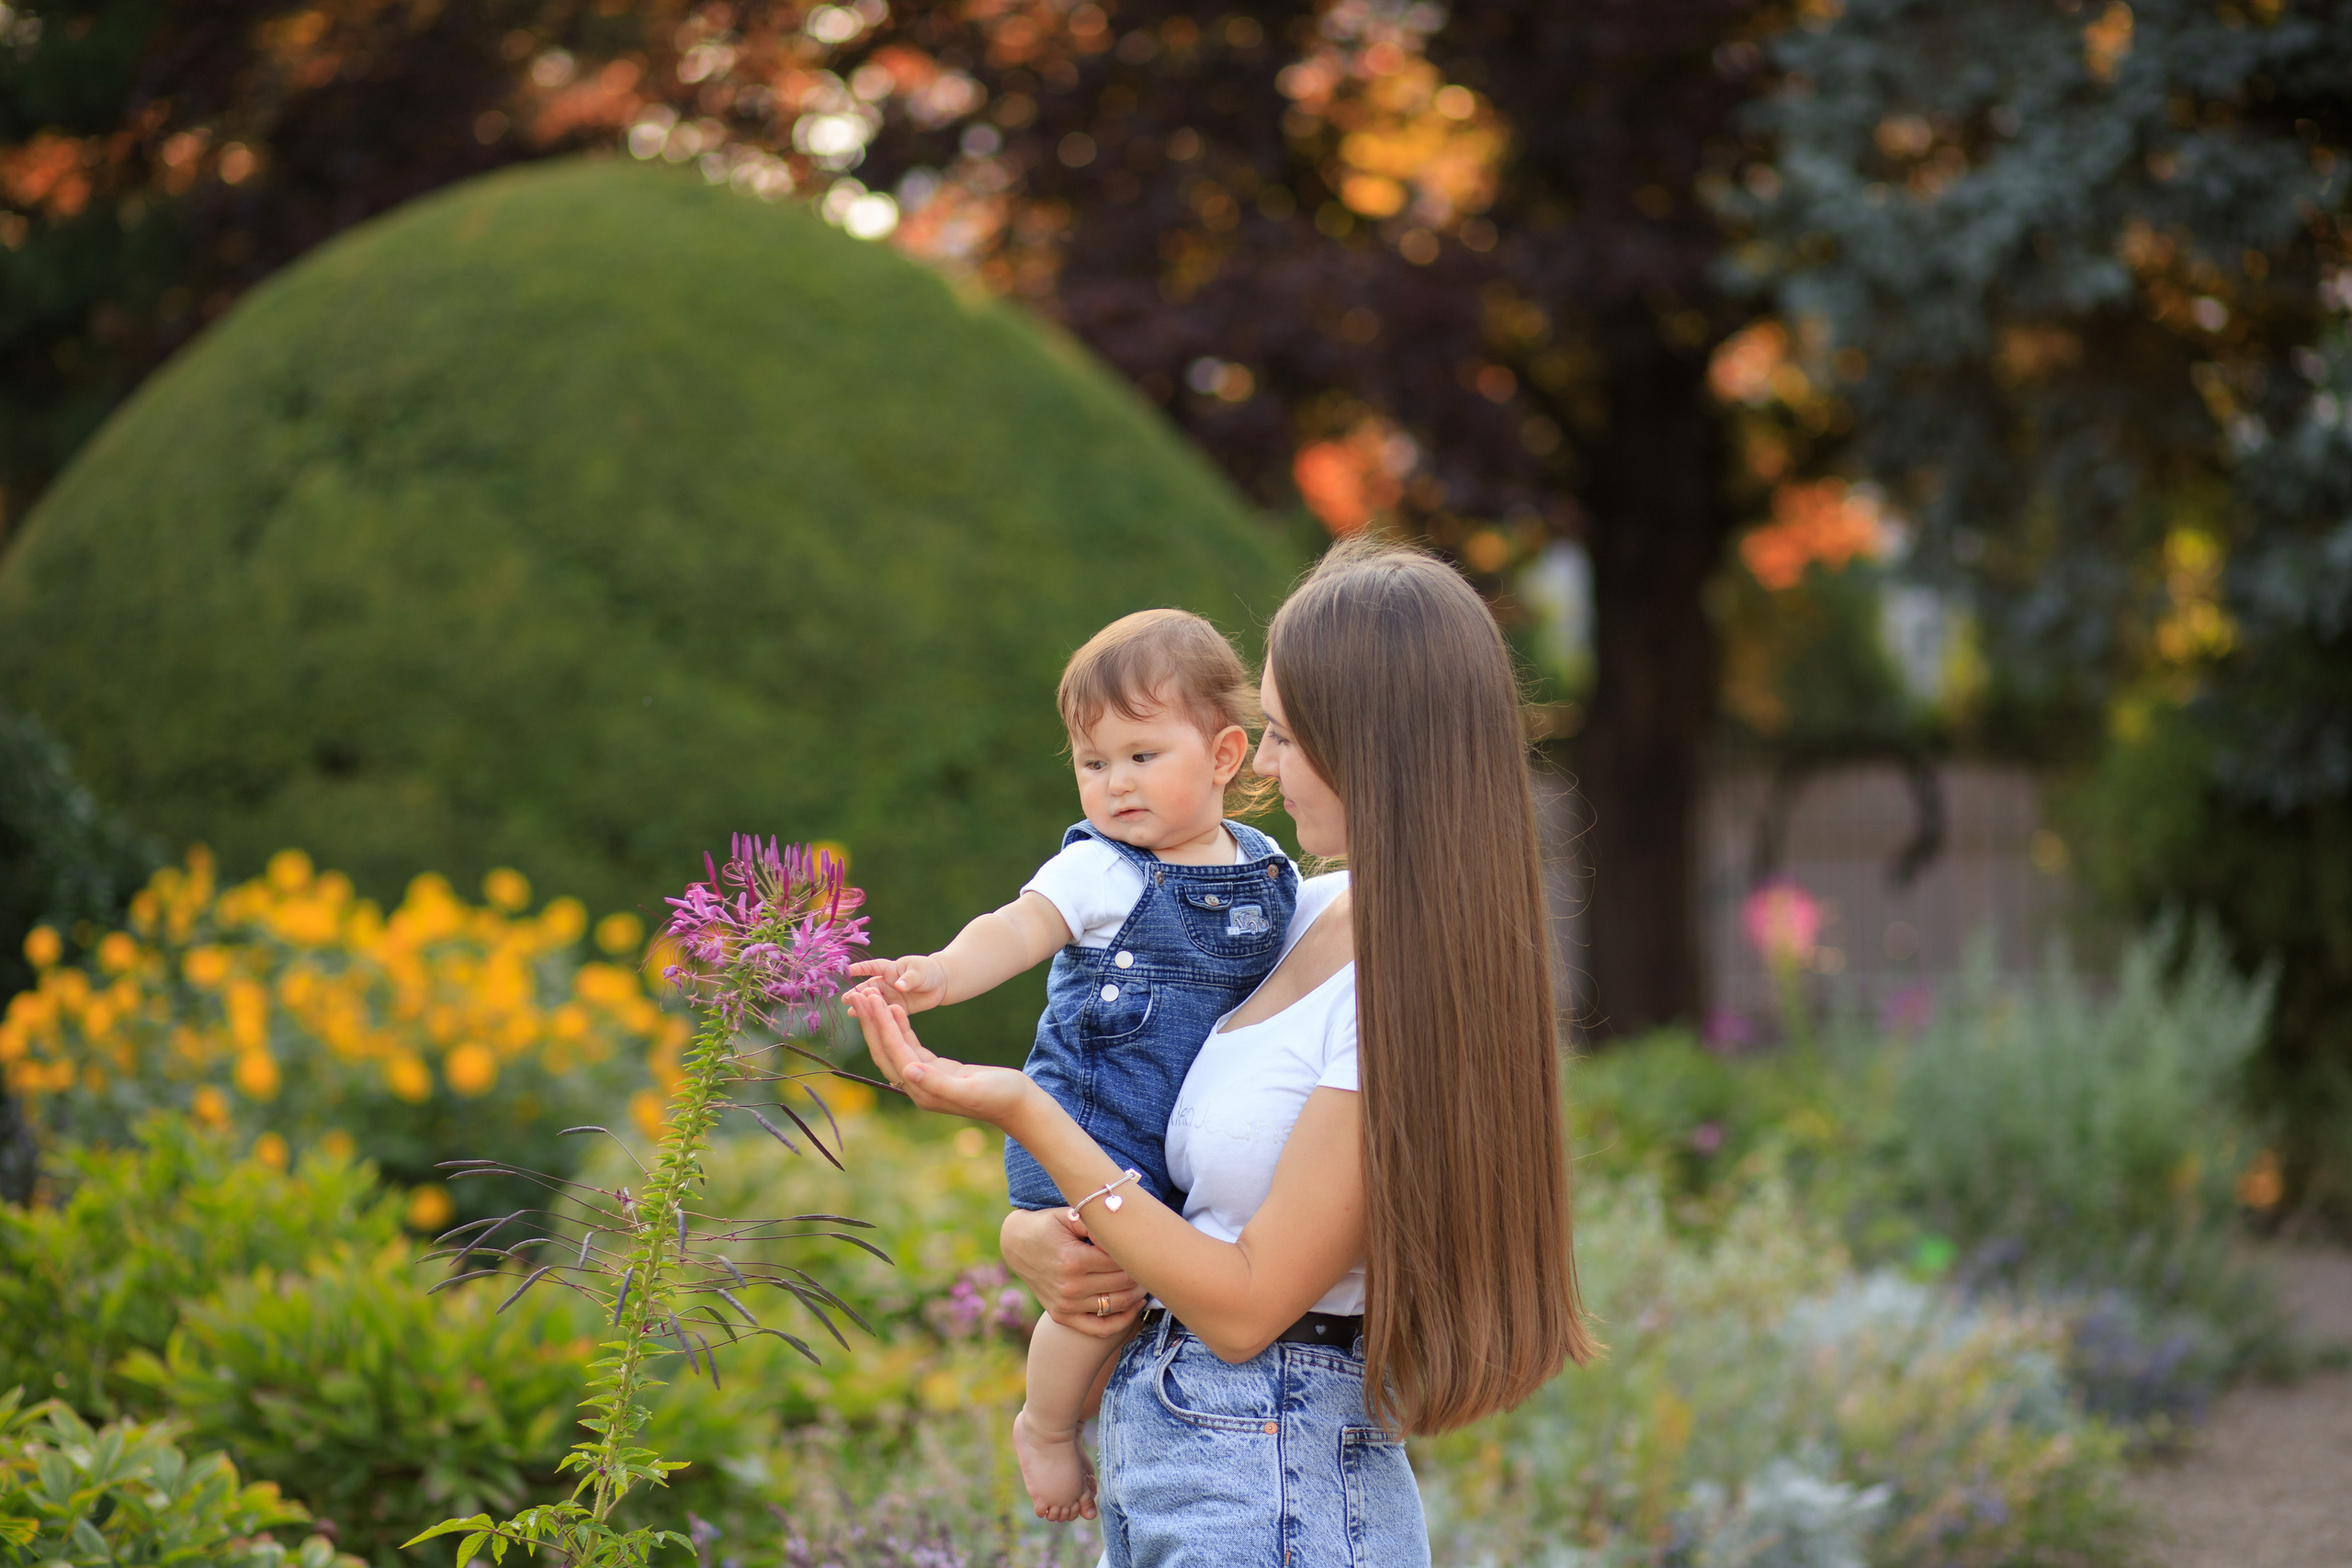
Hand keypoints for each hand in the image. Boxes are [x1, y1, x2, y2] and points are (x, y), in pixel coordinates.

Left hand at [845, 983, 1036, 1124]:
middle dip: (871, 1022)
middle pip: (885, 1050)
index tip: (870, 1000)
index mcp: (923, 1090)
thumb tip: (908, 1070)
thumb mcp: (971, 1089)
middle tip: (857, 994)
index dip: (881, 1026)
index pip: (894, 1053)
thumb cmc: (1001, 1097)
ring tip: (869, 997)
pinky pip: (910, 1046)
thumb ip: (937, 1083)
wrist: (1019, 1105)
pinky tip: (896, 1010)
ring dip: (882, 1022)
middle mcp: (918, 1086)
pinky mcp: (937, 1070)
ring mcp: (926, 1078)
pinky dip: (901, 1027)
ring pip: (895, 1046)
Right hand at [846, 953, 949, 1012]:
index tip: (847, 970)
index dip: (861, 968)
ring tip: (851, 1012)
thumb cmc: (928, 971)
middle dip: (858, 993)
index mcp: (891, 969)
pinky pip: (886, 1012)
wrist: (941, 984)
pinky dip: (877, 1016)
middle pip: (870, 987)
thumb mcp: (920, 972)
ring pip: (875, 1001)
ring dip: (863, 1006)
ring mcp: (892, 996)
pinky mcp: (898, 1008)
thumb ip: (909, 979)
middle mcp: (888, 983)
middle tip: (845, 999)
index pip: (873, 967)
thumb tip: (899, 985)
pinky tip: (867, 1021)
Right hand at [1001, 1207, 1145, 1337]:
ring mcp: (1066, 1305)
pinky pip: (1099, 1328)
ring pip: (1116, 1305)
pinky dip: (1122, 1321)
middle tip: (1150, 1263)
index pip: (1120, 1262)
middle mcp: (1070, 1286)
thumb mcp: (1069, 1215)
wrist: (1016, 1244)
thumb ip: (1096, 1222)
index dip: (1135, 1254)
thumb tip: (1124, 1230)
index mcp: (1073, 1260)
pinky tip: (1134, 1306)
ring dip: (1136, 1295)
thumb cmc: (1047, 1225)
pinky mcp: (1062, 1316)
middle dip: (1140, 1273)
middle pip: (1122, 1284)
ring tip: (1144, 1281)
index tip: (1144, 1247)